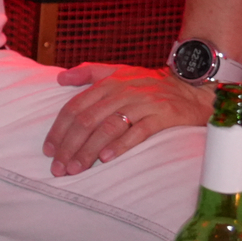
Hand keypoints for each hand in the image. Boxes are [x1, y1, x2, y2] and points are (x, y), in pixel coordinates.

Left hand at [42, 63, 211, 176]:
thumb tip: (60, 78)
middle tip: (59, 167)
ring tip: (76, 168)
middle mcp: (122, 91)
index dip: (59, 130)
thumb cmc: (150, 84)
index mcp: (108, 83)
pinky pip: (139, 131)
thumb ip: (89, 72)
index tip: (49, 150)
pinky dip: (121, 145)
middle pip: (87, 120)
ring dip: (89, 150)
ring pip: (108, 127)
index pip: (75, 107)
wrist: (192, 87)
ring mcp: (143, 103)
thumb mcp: (118, 72)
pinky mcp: (163, 115)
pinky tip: (107, 158)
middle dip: (69, 146)